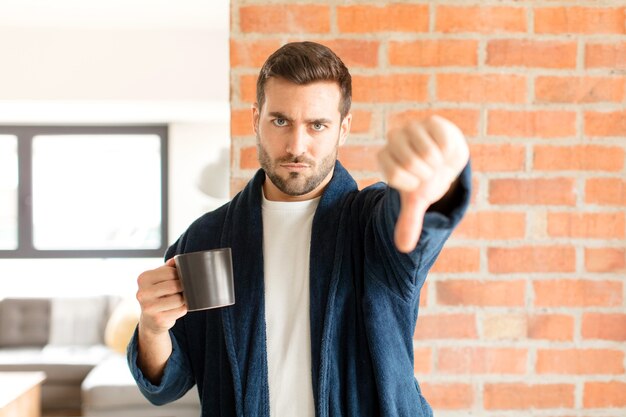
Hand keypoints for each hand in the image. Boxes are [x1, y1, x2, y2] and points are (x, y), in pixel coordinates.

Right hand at [136, 258, 187, 335]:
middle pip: (175, 285)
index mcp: (143, 279)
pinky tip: (176, 308)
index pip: (170, 272)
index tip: (178, 279)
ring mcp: (149, 308)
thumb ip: (167, 268)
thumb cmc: (157, 295)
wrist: (150, 320)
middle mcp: (142, 293)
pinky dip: (183, 308)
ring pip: (179, 298)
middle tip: (181, 290)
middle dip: (182, 287)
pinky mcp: (158, 320)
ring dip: (183, 298)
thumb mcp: (158, 279)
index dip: (179, 275)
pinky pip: (180, 310)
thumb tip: (176, 259)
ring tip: (178, 299)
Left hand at [378, 115, 468, 252]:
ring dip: (436, 163)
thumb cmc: (427, 178)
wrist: (447, 159)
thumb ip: (409, 221)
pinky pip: (441, 141)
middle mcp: (394, 139)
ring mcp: (413, 128)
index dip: (410, 183)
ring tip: (436, 163)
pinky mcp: (432, 122)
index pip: (393, 174)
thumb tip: (403, 248)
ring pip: (425, 151)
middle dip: (424, 174)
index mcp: (385, 157)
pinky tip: (444, 152)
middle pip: (408, 161)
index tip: (416, 182)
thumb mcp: (418, 200)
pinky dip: (447, 152)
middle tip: (428, 172)